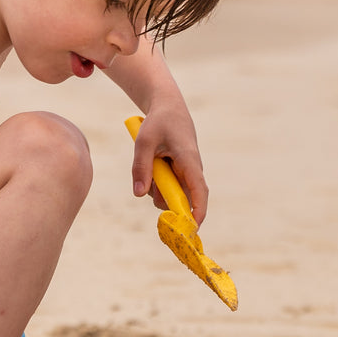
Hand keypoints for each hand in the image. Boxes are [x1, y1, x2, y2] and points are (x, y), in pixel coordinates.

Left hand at [130, 100, 207, 224]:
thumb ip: (141, 167)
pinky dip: (158, 183)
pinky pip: (170, 186)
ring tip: (149, 165)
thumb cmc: (158, 122)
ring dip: (158, 189)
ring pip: (174, 194)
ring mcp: (187, 172)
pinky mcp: (181, 172)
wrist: (168, 107)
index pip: (198, 191)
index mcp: (189, 160)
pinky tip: (153, 165)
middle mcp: (192, 169)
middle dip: (165, 199)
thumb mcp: (144, 141)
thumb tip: (138, 195)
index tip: (192, 229)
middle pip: (183, 198)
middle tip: (148, 183)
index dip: (197, 212)